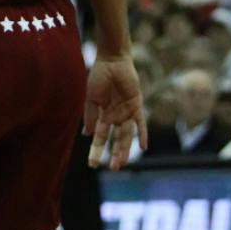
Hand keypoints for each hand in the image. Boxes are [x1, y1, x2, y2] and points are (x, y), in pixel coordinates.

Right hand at [83, 52, 146, 171]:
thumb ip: (90, 116)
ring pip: (127, 135)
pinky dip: (142, 133)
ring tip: (123, 162)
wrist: (112, 60)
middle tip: (113, 168)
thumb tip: (87, 135)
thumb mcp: (92, 98)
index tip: (92, 164)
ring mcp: (127, 112)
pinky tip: (143, 146)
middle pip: (116, 140)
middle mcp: (116, 117)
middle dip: (115, 154)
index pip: (100, 138)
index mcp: (103, 116)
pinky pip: (141, 122)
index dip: (96, 151)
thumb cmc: (99, 77)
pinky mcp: (137, 105)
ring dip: (125, 148)